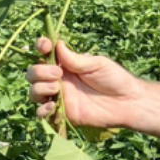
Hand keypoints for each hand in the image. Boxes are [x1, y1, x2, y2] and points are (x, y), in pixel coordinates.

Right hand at [26, 38, 140, 128]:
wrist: (126, 102)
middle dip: (39, 71)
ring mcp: (59, 97)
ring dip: (39, 88)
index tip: (45, 46)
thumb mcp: (96, 64)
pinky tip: (52, 106)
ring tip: (56, 87)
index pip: (45, 53)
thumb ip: (75, 59)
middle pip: (33, 73)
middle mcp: (59, 79)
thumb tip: (57, 45)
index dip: (41, 47)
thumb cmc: (114, 79)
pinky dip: (42, 110)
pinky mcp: (62, 114)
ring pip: (34, 91)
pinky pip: (41, 114)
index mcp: (66, 64)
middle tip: (58, 73)